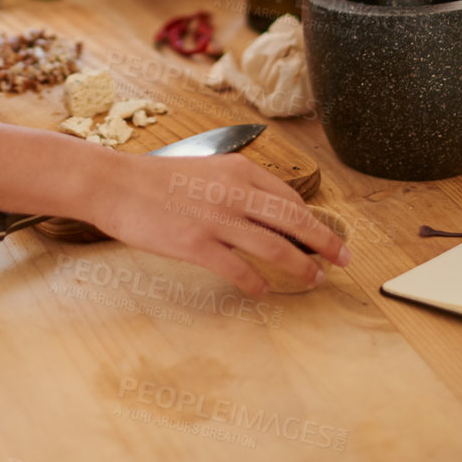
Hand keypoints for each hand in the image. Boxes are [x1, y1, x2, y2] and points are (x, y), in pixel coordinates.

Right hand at [87, 150, 349, 296]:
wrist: (116, 185)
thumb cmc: (157, 179)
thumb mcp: (206, 170)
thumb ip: (236, 187)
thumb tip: (266, 211)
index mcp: (239, 171)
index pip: (290, 199)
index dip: (314, 221)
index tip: (327, 237)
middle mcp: (235, 193)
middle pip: (295, 221)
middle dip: (326, 243)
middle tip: (345, 259)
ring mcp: (217, 220)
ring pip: (275, 247)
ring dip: (300, 267)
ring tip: (314, 280)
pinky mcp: (198, 245)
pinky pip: (239, 270)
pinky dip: (256, 283)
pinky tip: (263, 291)